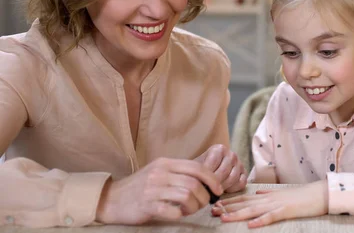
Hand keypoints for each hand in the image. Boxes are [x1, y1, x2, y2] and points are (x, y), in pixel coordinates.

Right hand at [95, 157, 222, 224]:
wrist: (111, 199)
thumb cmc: (140, 187)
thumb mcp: (160, 172)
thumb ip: (179, 173)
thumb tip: (206, 179)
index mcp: (165, 163)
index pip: (196, 167)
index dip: (212, 178)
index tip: (218, 189)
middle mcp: (159, 173)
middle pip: (194, 183)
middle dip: (205, 196)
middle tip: (204, 204)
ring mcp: (152, 189)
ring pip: (186, 196)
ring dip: (194, 206)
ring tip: (190, 210)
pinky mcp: (146, 205)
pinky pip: (171, 210)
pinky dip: (179, 214)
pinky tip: (177, 215)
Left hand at [195, 144, 246, 192]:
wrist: (209, 172)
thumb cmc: (202, 169)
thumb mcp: (198, 166)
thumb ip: (200, 171)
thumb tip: (201, 181)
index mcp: (220, 149)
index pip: (214, 161)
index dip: (206, 173)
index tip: (200, 181)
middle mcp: (232, 155)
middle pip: (224, 171)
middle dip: (214, 183)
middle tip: (207, 190)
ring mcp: (240, 164)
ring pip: (233, 178)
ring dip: (223, 187)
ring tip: (214, 191)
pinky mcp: (244, 174)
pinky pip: (241, 183)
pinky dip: (233, 189)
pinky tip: (225, 190)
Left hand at [211, 180, 327, 227]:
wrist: (320, 193)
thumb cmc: (302, 195)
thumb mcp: (282, 193)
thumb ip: (268, 193)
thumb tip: (257, 193)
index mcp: (267, 196)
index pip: (244, 199)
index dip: (230, 201)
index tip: (216, 203)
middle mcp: (269, 199)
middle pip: (245, 203)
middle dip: (228, 207)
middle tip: (213, 210)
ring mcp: (277, 204)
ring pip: (254, 209)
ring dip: (238, 214)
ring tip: (224, 218)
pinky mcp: (287, 210)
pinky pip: (272, 216)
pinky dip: (261, 221)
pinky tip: (251, 225)